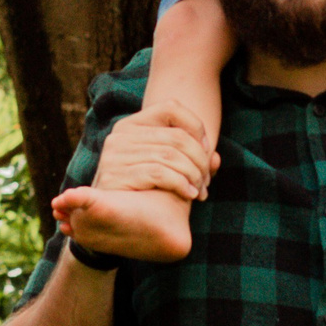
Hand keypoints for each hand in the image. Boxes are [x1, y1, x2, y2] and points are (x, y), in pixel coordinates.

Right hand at [82, 102, 218, 198]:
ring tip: (199, 192)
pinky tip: (189, 194)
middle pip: (176, 137)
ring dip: (193, 175)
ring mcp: (115, 154)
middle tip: (206, 181)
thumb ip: (193, 159)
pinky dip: (181, 183)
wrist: (110, 217)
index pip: (170, 107)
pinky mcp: (115, 175)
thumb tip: (216, 159)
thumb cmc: (145, 189)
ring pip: (171, 156)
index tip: (206, 152)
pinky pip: (159, 173)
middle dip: (200, 160)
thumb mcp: (169, 167)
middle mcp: (121, 134)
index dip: (196, 127)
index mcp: (132, 124)